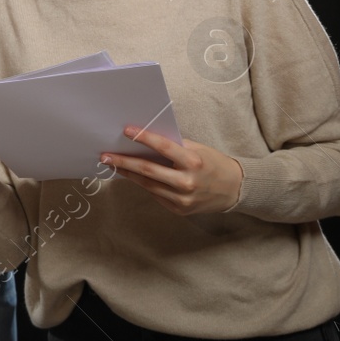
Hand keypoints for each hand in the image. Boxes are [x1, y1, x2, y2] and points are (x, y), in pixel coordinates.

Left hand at [101, 126, 242, 215]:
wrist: (234, 190)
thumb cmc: (213, 164)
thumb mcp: (197, 149)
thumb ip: (174, 146)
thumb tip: (145, 140)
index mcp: (193, 162)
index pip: (163, 147)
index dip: (143, 138)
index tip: (126, 131)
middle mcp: (187, 182)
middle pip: (148, 170)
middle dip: (123, 162)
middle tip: (105, 156)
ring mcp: (182, 199)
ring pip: (148, 184)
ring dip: (128, 174)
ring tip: (113, 164)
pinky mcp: (179, 209)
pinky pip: (156, 194)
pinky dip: (144, 184)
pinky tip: (132, 176)